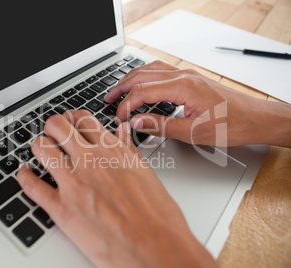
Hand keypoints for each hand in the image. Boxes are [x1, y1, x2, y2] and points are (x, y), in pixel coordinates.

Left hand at [17, 110, 217, 267]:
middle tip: (54, 135)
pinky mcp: (62, 209)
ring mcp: (74, 183)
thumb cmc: (157, 218)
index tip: (69, 123)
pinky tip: (26, 174)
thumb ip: (128, 150)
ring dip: (39, 147)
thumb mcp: (146, 174)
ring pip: (41, 148)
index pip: (83, 119)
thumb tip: (121, 132)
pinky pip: (31, 186)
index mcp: (113, 152)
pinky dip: (24, 176)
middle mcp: (91, 161)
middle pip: (57, 125)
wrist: (157, 250)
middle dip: (52, 127)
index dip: (72, 118)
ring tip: (42, 153)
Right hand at [104, 60, 290, 146]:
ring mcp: (187, 75)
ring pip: (150, 70)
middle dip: (122, 88)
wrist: (256, 118)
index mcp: (184, 87)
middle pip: (142, 76)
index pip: (143, 92)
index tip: (118, 118)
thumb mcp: (194, 133)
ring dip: (132, 79)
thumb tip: (136, 122)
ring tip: (118, 90)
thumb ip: (161, 126)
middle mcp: (184, 76)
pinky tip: (141, 84)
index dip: (126, 105)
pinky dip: (145, 76)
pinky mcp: (190, 78)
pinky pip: (161, 71)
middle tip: (107, 99)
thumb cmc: (233, 125)